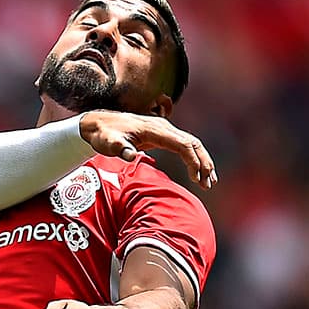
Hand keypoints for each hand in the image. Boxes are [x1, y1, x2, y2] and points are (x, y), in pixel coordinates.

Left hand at [78, 111, 216, 188]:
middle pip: (193, 143)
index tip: (196, 178)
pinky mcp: (163, 134)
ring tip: (208, 181)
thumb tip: (131, 155)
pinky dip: (194, 157)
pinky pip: (185, 144)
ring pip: (192, 143)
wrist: (99, 123)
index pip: (183, 144)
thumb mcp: (108, 143)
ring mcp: (164, 129)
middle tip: (208, 184)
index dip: (193, 161)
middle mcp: (163, 127)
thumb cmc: (104, 135)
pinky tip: (198, 172)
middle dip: (203, 163)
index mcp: (155, 130)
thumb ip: (120, 148)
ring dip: (202, 161)